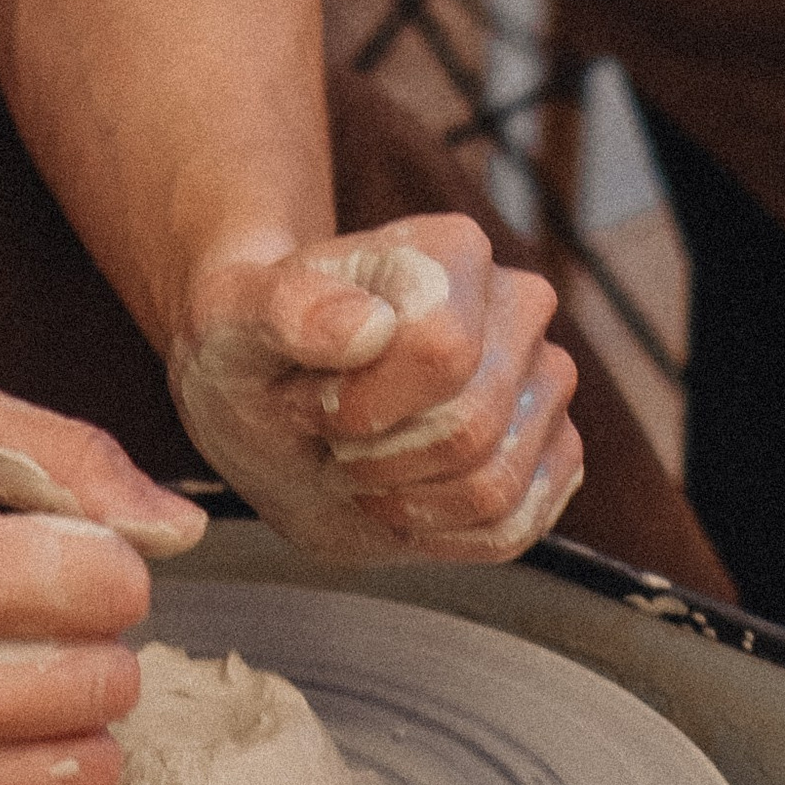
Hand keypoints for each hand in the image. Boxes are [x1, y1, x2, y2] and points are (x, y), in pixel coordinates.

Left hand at [166, 211, 580, 565]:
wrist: (276, 402)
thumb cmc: (253, 348)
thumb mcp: (230, 320)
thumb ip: (285, 311)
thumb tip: (367, 328)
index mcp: (453, 250)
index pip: (442, 353)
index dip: (360, 405)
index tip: (306, 398)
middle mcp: (520, 305)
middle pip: (471, 427)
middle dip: (377, 458)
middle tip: (330, 438)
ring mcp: (545, 382)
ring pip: (495, 486)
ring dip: (405, 499)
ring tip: (361, 463)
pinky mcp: (554, 454)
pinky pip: (513, 528)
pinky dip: (439, 535)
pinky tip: (399, 497)